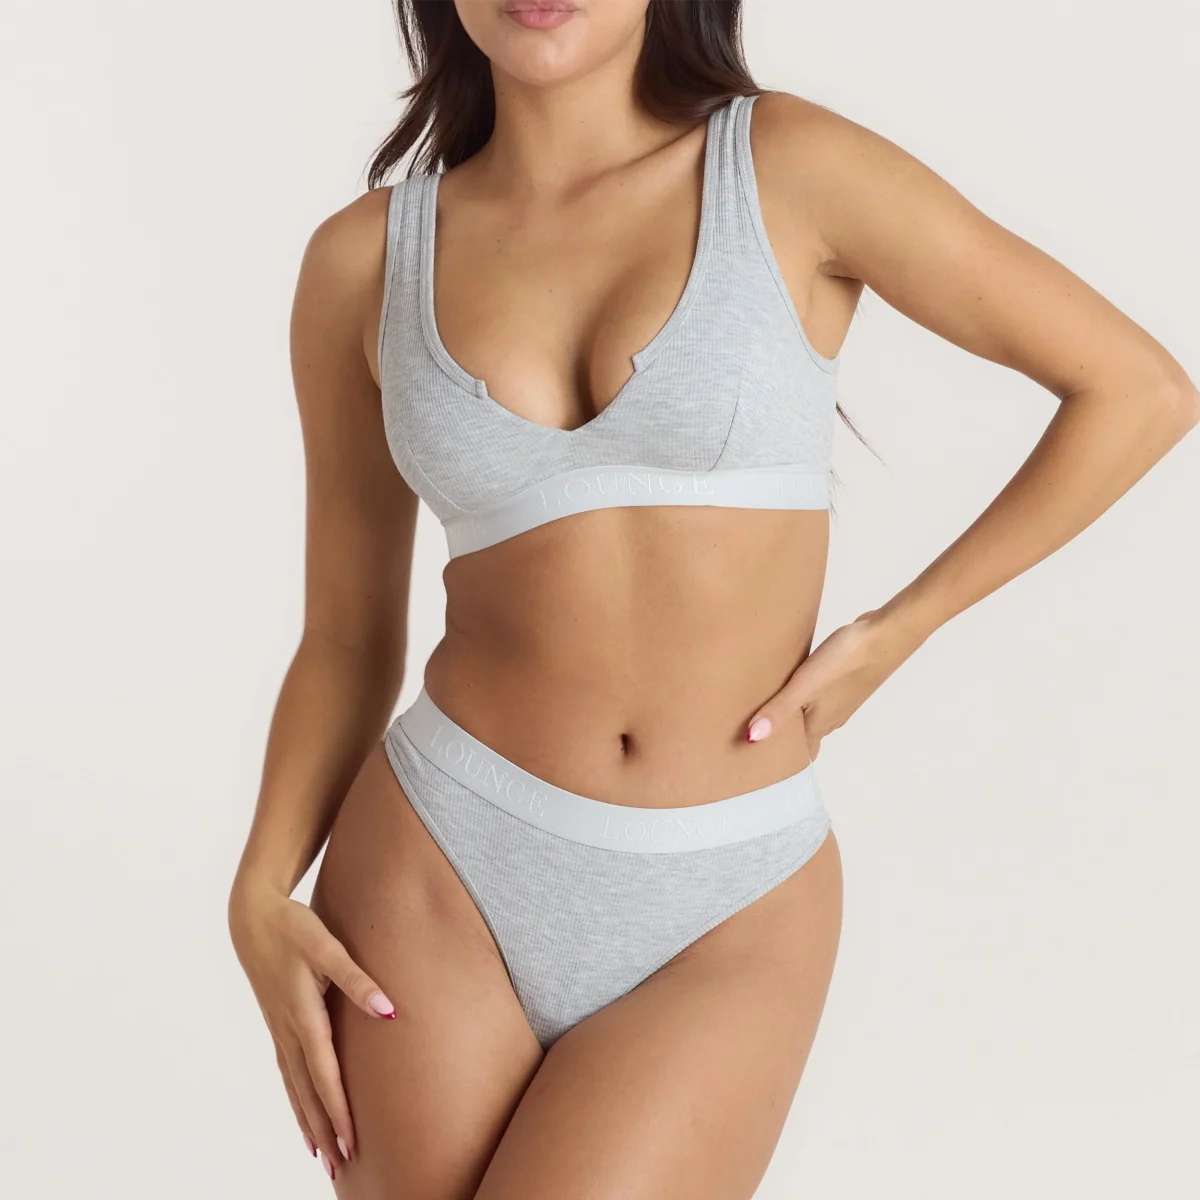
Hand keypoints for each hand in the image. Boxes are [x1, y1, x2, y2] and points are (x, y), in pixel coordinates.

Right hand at [228, 880, 396, 1179]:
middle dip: (324, 1129)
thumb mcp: (327, 947)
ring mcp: (279, 1029)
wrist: (252, 915)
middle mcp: (289, 1030)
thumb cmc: (293, 927)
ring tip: (322, 1156)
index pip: (324, 1073)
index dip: (338, 1109)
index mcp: (303, 1014)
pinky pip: (287, 1073)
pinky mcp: (277, 1024)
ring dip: (309, 1122)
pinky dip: (296, 1099)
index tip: (350, 1141)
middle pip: (308, 1091)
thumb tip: (389, 1011)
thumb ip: (358, 979)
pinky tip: (303, 1117)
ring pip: (295, 1087)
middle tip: (340, 1166)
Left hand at [745, 609, 922, 759]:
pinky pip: (816, 695)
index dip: (781, 760)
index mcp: (820, 724)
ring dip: (789, 715)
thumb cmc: (846, 661)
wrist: (885, 633)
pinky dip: (799, 696)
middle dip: (780, 738)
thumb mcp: (805, 685)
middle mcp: (831, 717)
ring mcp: (839, 698)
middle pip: (803, 736)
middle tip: (749, 732)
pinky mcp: (842, 679)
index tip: (757, 761)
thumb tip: (751, 739)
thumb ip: (779, 711)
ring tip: (761, 708)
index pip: (801, 754)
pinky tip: (786, 682)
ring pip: (809, 715)